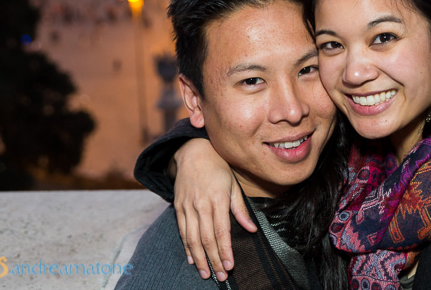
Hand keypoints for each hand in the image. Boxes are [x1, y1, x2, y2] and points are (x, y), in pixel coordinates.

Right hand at [171, 138, 257, 280]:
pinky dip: (186, 247)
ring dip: (199, 258)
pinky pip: (182, 231)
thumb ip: (241, 208)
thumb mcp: (234, 184)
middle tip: (221, 276)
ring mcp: (187, 206)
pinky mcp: (178, 207)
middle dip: (214, 260)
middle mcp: (201, 204)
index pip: (222, 230)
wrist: (193, 152)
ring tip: (206, 273)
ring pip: (192, 238)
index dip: (225, 250)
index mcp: (218, 198)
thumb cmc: (218, 168)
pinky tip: (191, 259)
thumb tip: (252, 229)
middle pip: (206, 238)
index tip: (230, 265)